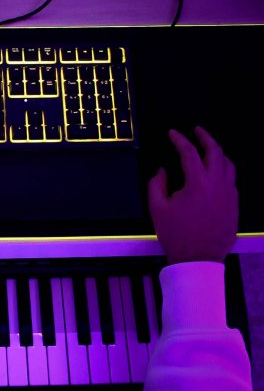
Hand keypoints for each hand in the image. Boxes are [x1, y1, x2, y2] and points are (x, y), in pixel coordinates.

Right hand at [147, 126, 237, 263]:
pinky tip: (215, 173)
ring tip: (208, 149)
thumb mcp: (158, 209)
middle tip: (197, 131)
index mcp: (198, 183)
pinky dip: (223, 170)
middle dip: (205, 137)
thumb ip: (156, 184)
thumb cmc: (178, 236)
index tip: (173, 134)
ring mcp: (229, 195)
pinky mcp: (234, 205)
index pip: (189, 152)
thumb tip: (162, 171)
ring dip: (217, 152)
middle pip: (215, 151)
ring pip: (228, 164)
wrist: (198, 259)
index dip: (180, 139)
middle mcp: (217, 185)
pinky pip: (232, 180)